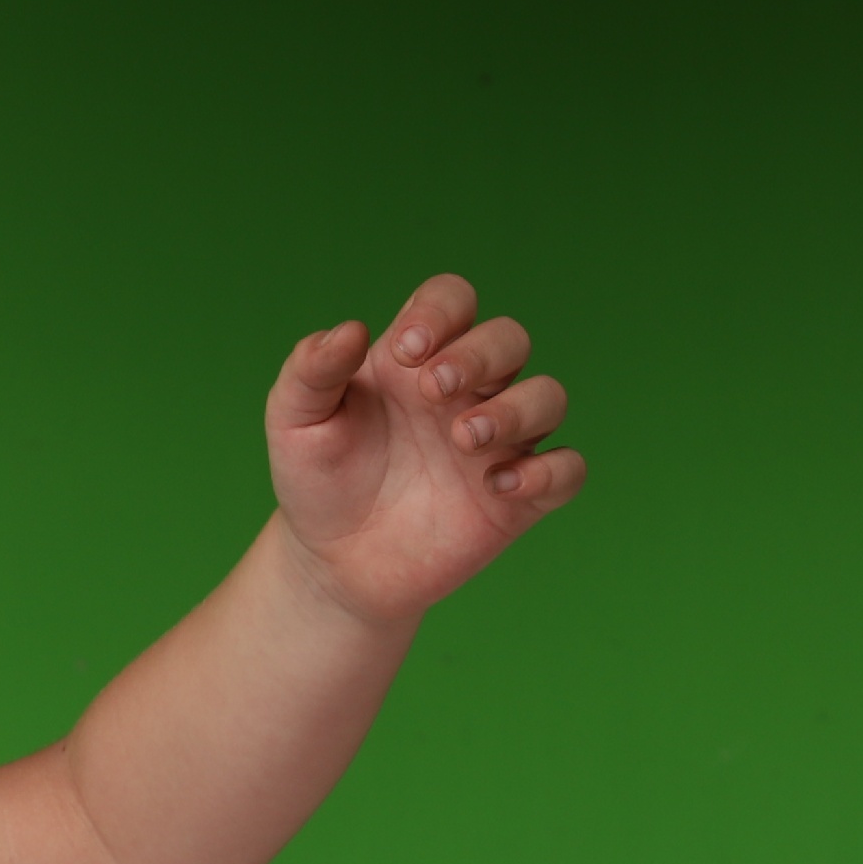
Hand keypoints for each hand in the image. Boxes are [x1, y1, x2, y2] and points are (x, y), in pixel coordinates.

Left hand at [266, 271, 582, 627]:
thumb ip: (311, 370)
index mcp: (418, 359)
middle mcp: (468, 391)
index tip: (405, 352)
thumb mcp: (295, 421)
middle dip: (480, 355)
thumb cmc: (318, 480)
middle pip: (509, 339)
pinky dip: (548, 471)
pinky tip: (499, 485)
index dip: (439, 312)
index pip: (453, 300)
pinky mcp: (518, 499)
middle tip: (432, 392)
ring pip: (548, 396)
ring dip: (516, 408)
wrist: (332, 563)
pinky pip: (567, 471)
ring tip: (465, 439)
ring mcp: (498, 443)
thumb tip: (350, 329)